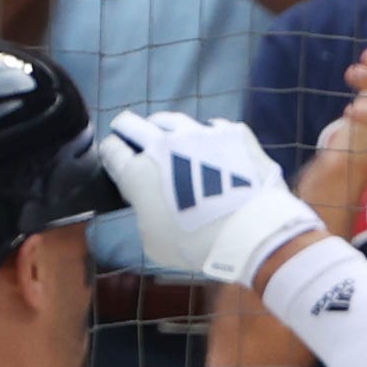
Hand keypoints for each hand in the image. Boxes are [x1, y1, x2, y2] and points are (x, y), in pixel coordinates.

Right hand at [98, 107, 318, 286]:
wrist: (253, 232)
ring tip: (173, 142)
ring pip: (172, 121)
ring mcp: (199, 132)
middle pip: (133, 124)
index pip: (112, 150)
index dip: (112, 154)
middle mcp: (164, 143)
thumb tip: (150, 205)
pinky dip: (209, 138)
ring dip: (167, 131)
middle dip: (128, 131)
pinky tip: (214, 150)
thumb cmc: (198, 246)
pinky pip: (213, 128)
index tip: (117, 159)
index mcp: (138, 172)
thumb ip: (145, 215)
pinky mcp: (232, 133)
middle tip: (133, 140)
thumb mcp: (156, 243)